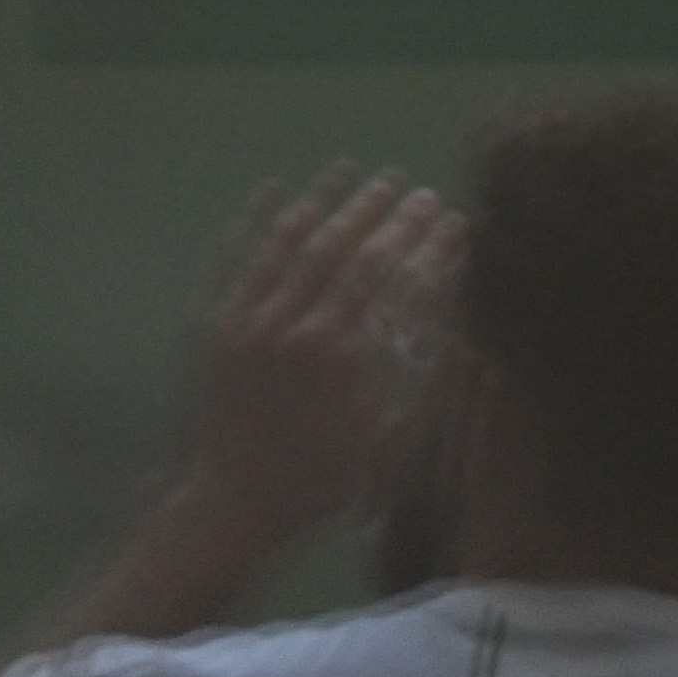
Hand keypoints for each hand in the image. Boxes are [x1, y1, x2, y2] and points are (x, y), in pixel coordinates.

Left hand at [192, 166, 462, 542]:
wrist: (236, 501)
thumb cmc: (324, 483)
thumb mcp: (387, 445)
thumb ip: (418, 386)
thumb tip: (459, 338)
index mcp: (347, 357)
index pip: (396, 283)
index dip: (428, 249)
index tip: (454, 223)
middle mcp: (299, 327)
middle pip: (351, 254)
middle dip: (389, 218)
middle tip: (416, 190)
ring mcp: (252, 320)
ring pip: (295, 246)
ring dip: (331, 205)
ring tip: (359, 174)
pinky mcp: (218, 324)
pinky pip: (239, 261)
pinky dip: (258, 223)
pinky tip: (279, 192)